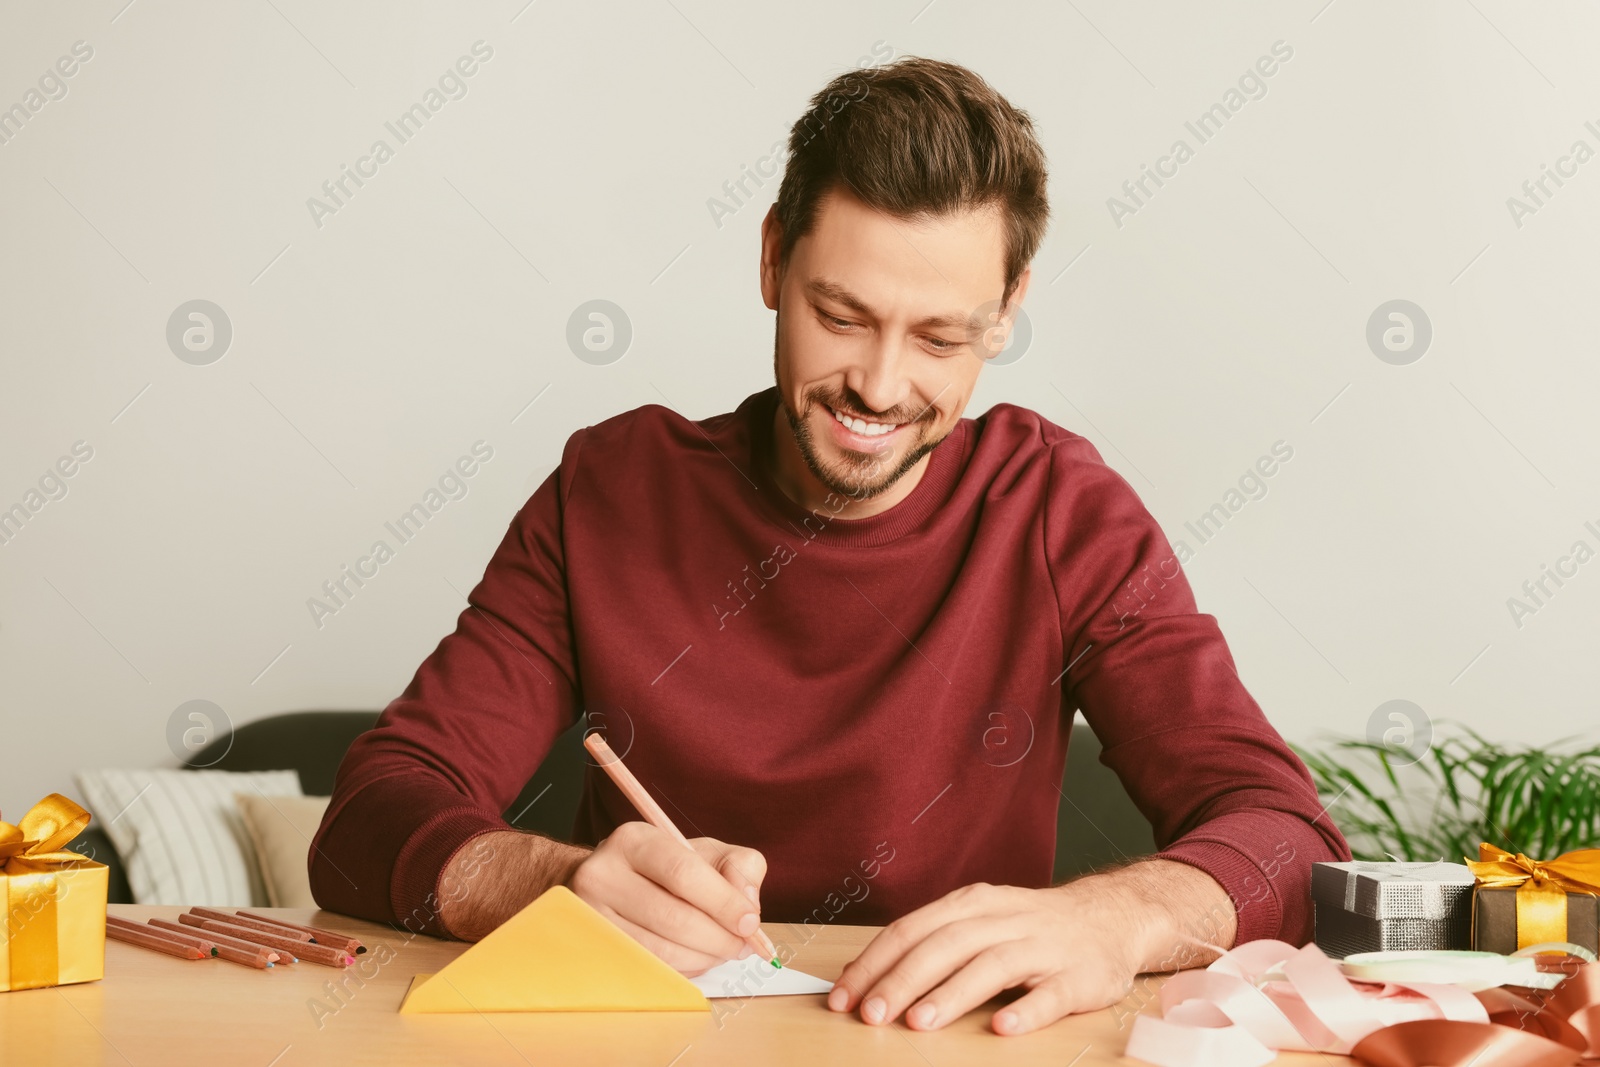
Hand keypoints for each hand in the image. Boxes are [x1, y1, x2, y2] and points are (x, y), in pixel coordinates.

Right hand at [566, 820, 767, 976]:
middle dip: (719, 938)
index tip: (750, 924)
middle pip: (673, 918)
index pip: (683, 873)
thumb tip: (748, 907)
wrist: (610, 883)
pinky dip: (684, 969)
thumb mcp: (705, 852)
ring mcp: (592, 916)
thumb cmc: (666, 868)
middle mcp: (603, 875)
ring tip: (724, 951)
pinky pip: (650, 970)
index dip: (723, 902)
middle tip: (743, 946)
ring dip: (704, 958)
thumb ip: (739, 867)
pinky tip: (698, 957)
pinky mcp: (594, 950)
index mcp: (634, 841)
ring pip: (662, 951)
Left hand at [827, 880, 1147, 1035]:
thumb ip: (927, 942)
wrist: (1110, 917)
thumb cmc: (1029, 926)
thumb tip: (863, 975)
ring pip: (993, 966)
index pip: (913, 929)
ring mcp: (1043, 947)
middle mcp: (1004, 919)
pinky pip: (1050, 995)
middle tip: (872, 1014)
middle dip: (904, 979)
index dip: (876, 962)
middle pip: (946, 945)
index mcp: (973, 904)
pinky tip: (1001, 1028)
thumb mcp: (977, 920)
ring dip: (953, 994)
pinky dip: (1025, 1011)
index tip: (844, 995)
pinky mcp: (1079, 977)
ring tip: (921, 1022)